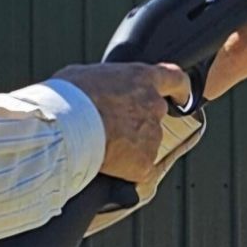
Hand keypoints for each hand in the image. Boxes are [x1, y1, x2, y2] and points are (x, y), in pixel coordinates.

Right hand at [53, 62, 190, 181]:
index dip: (180, 89)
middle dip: (139, 124)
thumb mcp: (85, 74)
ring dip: (130, 148)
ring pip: (146, 144)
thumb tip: (97, 89)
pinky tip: (105, 166)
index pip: (175, 79)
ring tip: (101, 148)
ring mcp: (152, 135)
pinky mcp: (144, 163)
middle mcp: (154, 105)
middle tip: (113, 130)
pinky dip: (124, 171)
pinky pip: (138, 169)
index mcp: (142, 78)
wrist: (66, 128)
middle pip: (155, 116)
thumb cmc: (69, 97)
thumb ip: (104, 82)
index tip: (181, 97)